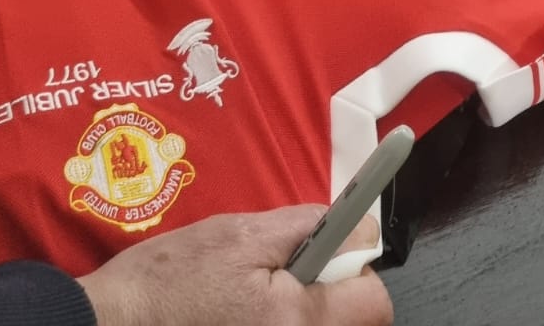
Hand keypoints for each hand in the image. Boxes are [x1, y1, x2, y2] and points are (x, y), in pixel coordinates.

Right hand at [77, 206, 392, 325]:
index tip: (329, 252)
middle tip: (283, 272)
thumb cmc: (169, 279)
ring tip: (253, 295)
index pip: (374, 303)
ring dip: (304, 309)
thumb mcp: (239, 233)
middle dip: (329, 290)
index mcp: (295, 321)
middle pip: (351, 322)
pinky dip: (279, 323)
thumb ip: (306, 227)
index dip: (357, 267)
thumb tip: (359, 227)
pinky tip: (239, 314)